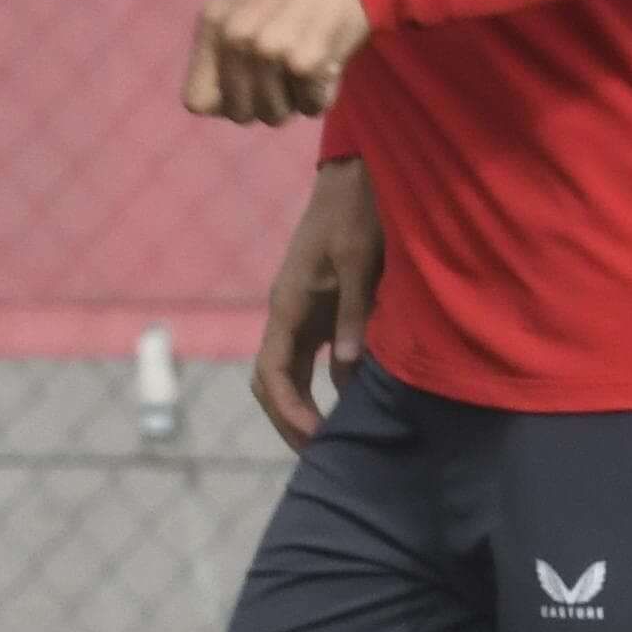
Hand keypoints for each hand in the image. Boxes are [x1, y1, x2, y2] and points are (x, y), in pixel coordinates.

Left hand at [184, 0, 370, 125]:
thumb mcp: (241, 0)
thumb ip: (223, 46)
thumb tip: (219, 105)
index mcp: (213, 22)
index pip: (197, 100)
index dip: (225, 101)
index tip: (247, 88)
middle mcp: (235, 38)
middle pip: (240, 113)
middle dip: (264, 103)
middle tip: (285, 76)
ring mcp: (269, 51)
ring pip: (275, 115)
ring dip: (294, 99)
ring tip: (306, 63)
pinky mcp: (307, 62)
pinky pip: (312, 108)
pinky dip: (323, 95)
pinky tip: (328, 60)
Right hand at [253, 156, 383, 448]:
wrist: (357, 176)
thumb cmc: (357, 211)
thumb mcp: (361, 259)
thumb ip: (355, 313)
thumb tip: (348, 371)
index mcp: (289, 305)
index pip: (271, 372)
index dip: (289, 410)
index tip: (317, 436)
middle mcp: (289, 314)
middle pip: (273, 382)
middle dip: (291, 420)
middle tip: (322, 455)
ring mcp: (304, 313)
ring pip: (292, 373)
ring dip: (306, 407)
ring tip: (336, 439)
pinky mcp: (322, 308)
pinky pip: (315, 358)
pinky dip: (327, 386)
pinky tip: (355, 402)